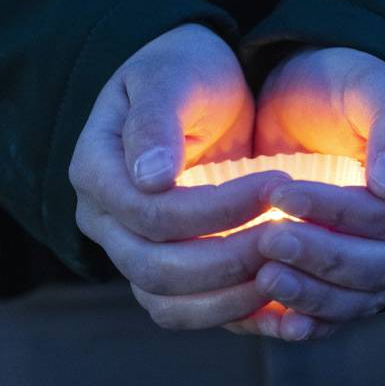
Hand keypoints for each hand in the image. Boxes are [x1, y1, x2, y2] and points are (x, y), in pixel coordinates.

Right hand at [69, 24, 289, 329]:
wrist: (194, 88)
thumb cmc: (183, 71)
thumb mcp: (172, 77)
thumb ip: (156, 122)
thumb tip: (149, 178)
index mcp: (96, 170)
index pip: (151, 213)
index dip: (217, 210)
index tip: (276, 187)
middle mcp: (103, 219)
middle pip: (155, 268)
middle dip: (229, 259)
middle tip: (288, 236)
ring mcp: (129, 248)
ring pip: (167, 301)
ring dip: (230, 298)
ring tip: (286, 272)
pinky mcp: (162, 267)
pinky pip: (188, 310)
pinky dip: (230, 314)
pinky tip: (280, 304)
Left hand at [246, 47, 384, 339]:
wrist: (316, 107)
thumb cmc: (347, 89)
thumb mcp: (370, 88)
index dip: (341, 212)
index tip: (284, 193)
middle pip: (384, 266)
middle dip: (323, 256)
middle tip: (267, 240)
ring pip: (363, 296)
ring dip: (313, 293)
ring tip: (264, 277)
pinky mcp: (361, 281)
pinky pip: (343, 312)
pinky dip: (313, 319)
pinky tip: (280, 319)